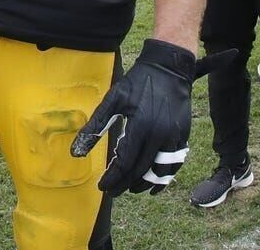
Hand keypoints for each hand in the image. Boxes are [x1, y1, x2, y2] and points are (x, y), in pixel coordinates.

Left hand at [70, 39, 196, 196]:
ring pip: (160, 172)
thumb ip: (95, 126)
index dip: (113, 178)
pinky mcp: (183, 137)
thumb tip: (76, 152)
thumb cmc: (137, 83)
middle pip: (141, 171)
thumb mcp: (113, 100)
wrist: (168, 69)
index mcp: (140, 127)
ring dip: (144, 184)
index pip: (124, 163)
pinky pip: (174, 164)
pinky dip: (164, 177)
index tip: (102, 187)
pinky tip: (154, 183)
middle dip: (125, 184)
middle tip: (112, 191)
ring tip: (130, 188)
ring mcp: (174, 138)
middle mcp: (159, 136)